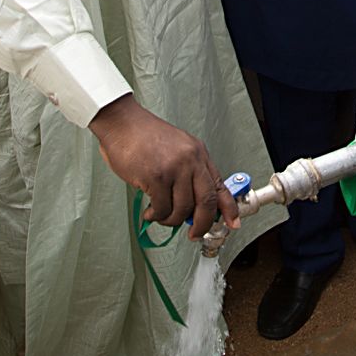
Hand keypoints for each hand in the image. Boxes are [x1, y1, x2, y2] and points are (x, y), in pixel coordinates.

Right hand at [89, 94, 239, 240]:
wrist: (122, 122)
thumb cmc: (144, 136)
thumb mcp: (177, 149)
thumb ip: (188, 173)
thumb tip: (193, 206)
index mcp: (198, 153)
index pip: (220, 185)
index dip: (229, 208)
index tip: (232, 223)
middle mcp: (191, 160)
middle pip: (206, 202)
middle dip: (202, 224)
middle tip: (195, 233)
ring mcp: (175, 168)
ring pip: (182, 209)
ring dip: (170, 220)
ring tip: (160, 215)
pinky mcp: (156, 176)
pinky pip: (162, 208)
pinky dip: (155, 216)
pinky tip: (149, 211)